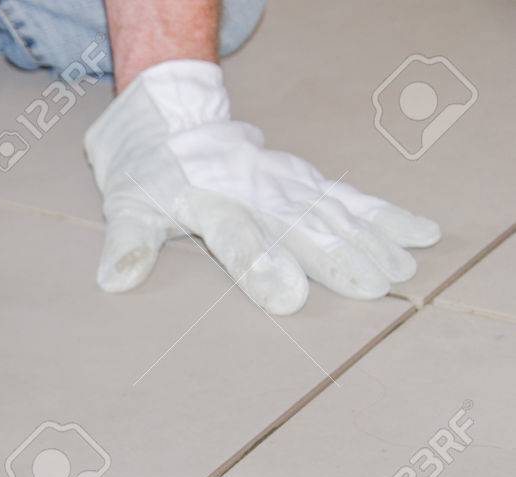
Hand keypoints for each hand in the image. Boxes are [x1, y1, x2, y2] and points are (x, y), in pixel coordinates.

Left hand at [84, 60, 439, 313]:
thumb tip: (113, 280)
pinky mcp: (304, 181)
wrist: (170, 122)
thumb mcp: (126, 206)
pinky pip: (349, 196)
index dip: (260, 264)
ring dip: (368, 239)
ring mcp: (284, 183)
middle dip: (334, 256)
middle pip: (298, 225)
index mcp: (206, 200)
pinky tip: (420, 234)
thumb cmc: (147, 176)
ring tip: (401, 271)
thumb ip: (126, 242)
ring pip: (331, 210)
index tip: (287, 298)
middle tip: (370, 287)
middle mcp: (253, 190)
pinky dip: (384, 214)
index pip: (236, 235)